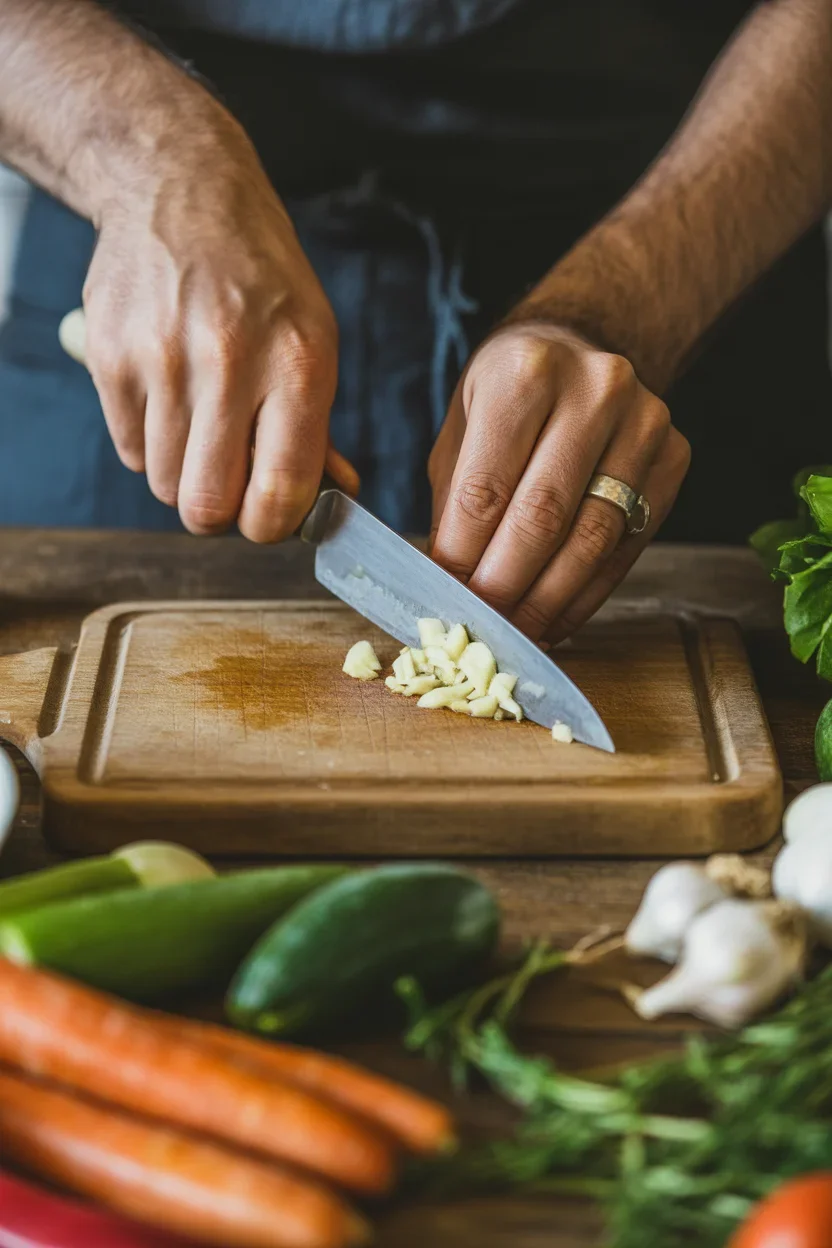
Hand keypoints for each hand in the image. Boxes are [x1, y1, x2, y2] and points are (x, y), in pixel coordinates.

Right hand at [82, 113, 355, 538]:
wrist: (180, 189)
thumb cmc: (260, 276)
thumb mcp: (312, 338)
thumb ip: (318, 427)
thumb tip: (339, 496)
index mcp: (298, 363)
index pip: (280, 493)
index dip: (272, 525)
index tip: (269, 516)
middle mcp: (229, 361)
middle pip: (208, 505)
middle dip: (220, 513)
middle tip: (228, 486)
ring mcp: (162, 358)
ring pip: (165, 484)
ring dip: (184, 474)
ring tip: (200, 425)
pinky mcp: (110, 355)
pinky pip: (130, 449)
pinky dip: (150, 442)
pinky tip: (168, 397)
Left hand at [429, 322, 689, 641]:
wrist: (581, 347)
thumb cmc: (508, 397)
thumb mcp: (462, 431)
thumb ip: (455, 505)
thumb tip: (446, 588)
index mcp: (525, 373)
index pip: (486, 488)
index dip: (463, 556)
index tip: (447, 600)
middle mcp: (595, 390)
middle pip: (543, 516)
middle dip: (507, 585)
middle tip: (482, 627)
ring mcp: (644, 424)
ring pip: (592, 539)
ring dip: (550, 599)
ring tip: (518, 633)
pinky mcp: (674, 460)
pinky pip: (626, 548)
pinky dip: (587, 594)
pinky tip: (556, 617)